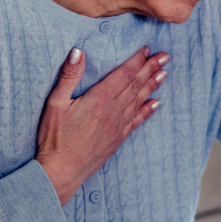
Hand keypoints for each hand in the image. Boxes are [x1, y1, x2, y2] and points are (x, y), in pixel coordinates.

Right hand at [35, 46, 169, 204]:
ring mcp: (118, 126)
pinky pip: (137, 121)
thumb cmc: (54, 138)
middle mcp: (113, 111)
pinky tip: (156, 104)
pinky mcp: (117, 139)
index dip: (136, 60)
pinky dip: (147, 111)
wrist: (62, 172)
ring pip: (139, 101)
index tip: (148, 49)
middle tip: (166, 56)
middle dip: (151, 68)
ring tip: (164, 74)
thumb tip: (78, 52)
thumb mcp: (55, 103)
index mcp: (99, 98)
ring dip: (152, 86)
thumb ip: (68, 76)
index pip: (123, 74)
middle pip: (136, 85)